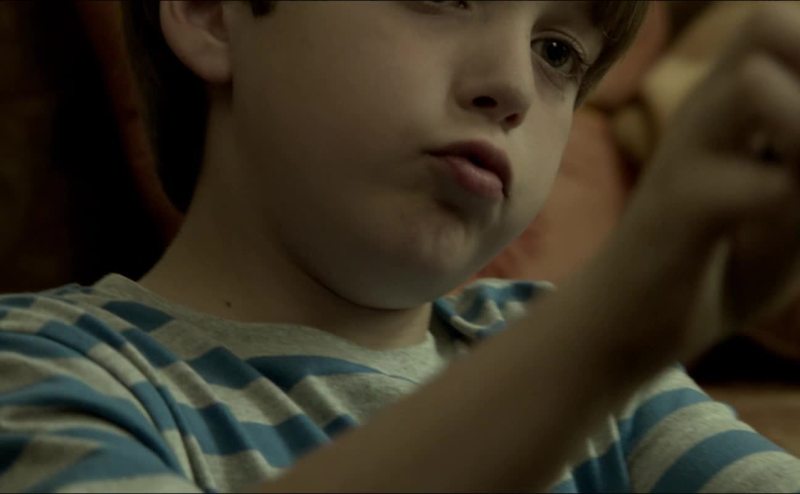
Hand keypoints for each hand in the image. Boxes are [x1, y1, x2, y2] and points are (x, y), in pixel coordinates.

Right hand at [613, 3, 799, 359]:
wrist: (624, 323)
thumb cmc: (714, 261)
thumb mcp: (790, 207)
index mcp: (732, 102)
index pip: (783, 22)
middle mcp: (704, 110)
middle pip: (770, 21)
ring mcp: (684, 152)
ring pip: (758, 85)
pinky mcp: (676, 205)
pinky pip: (766, 186)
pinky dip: (796, 209)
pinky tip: (784, 238)